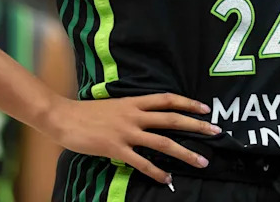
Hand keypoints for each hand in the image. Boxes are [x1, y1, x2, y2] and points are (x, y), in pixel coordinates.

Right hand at [43, 93, 220, 184]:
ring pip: (162, 142)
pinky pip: (142, 163)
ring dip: (184, 152)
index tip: (205, 108)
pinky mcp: (116, 148)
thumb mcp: (114, 106)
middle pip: (172, 119)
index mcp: (133, 102)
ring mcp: (126, 132)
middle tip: (216, 131)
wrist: (64, 117)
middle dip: (196, 126)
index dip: (188, 102)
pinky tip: (168, 179)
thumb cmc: (87, 113)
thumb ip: (132, 111)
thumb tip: (148, 118)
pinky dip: (157, 172)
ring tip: (201, 161)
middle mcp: (134, 115)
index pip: (167, 99)